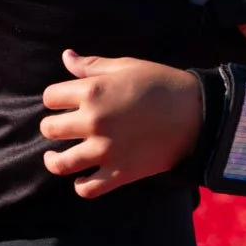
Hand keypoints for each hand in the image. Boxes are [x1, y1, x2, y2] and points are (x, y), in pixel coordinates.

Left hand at [39, 50, 201, 197]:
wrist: (196, 113)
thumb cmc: (160, 83)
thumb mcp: (126, 66)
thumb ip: (91, 65)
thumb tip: (66, 57)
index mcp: (93, 91)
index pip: (50, 97)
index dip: (55, 98)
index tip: (62, 101)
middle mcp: (93, 122)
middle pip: (50, 129)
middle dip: (52, 127)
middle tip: (61, 127)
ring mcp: (105, 151)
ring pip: (61, 163)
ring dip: (54, 160)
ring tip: (54, 157)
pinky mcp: (119, 173)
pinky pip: (87, 189)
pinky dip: (80, 185)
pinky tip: (82, 177)